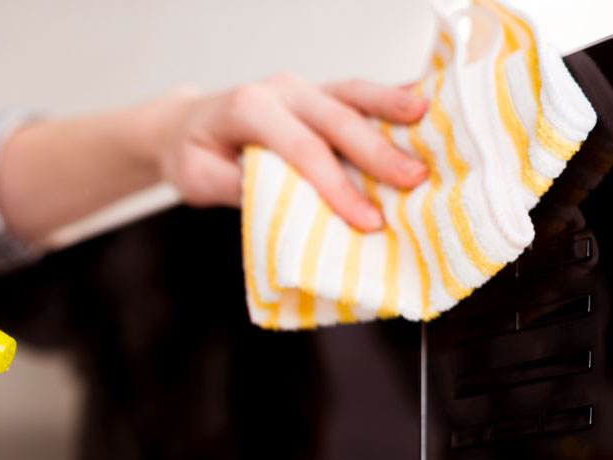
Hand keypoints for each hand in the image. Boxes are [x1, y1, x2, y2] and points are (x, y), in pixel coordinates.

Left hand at [150, 76, 429, 230]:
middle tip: (415, 180)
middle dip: (377, 152)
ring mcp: (302, 88)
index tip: (367, 220)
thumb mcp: (199, 181)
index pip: (302, 150)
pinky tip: (423, 107)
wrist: (183, 126)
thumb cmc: (193, 156)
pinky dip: (390, 99)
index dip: (337, 186)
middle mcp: (280, 90)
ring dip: (393, 108)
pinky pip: (356, 93)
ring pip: (353, 93)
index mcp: (248, 108)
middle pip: (336, 120)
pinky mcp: (317, 93)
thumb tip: (290, 204)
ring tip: (429, 122)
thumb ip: (240, 188)